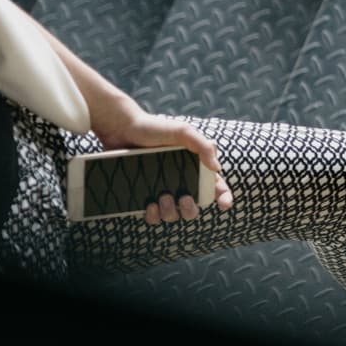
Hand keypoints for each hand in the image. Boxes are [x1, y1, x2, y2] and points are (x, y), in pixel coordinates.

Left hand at [93, 106, 233, 223]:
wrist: (121, 130)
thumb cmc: (154, 128)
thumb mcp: (183, 131)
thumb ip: (203, 146)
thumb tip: (217, 169)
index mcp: (194, 168)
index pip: (215, 186)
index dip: (223, 197)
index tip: (224, 204)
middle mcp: (180, 183)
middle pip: (193, 208)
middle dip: (191, 209)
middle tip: (185, 198)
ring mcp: (161, 191)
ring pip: (173, 215)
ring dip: (171, 212)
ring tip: (162, 196)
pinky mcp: (143, 196)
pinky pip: (153, 217)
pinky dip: (153, 216)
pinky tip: (150, 204)